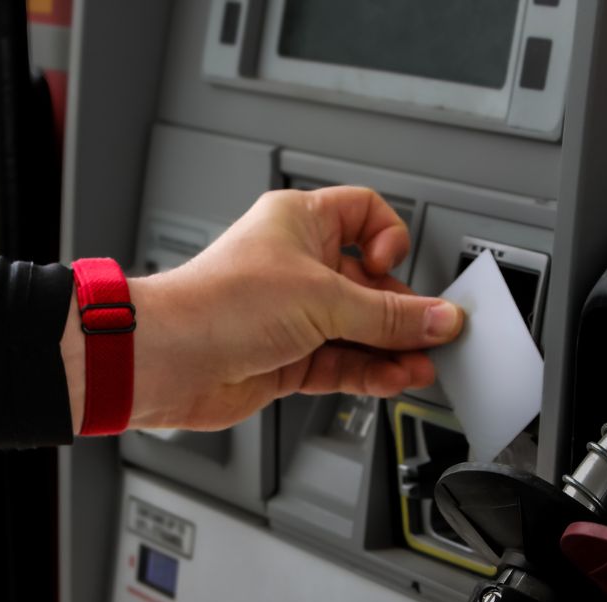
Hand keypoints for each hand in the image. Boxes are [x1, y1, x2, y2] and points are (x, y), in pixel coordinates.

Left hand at [61, 186, 464, 432]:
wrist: (168, 359)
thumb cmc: (217, 305)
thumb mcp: (323, 299)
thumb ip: (389, 315)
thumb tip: (438, 318)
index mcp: (299, 223)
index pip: (364, 215)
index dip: (390, 239)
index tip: (398, 268)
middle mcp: (295, 266)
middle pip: (369, 284)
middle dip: (401, 311)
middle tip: (432, 332)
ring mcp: (291, 316)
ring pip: (357, 331)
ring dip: (390, 349)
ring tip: (420, 365)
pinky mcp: (286, 360)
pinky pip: (340, 364)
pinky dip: (368, 373)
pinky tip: (392, 380)